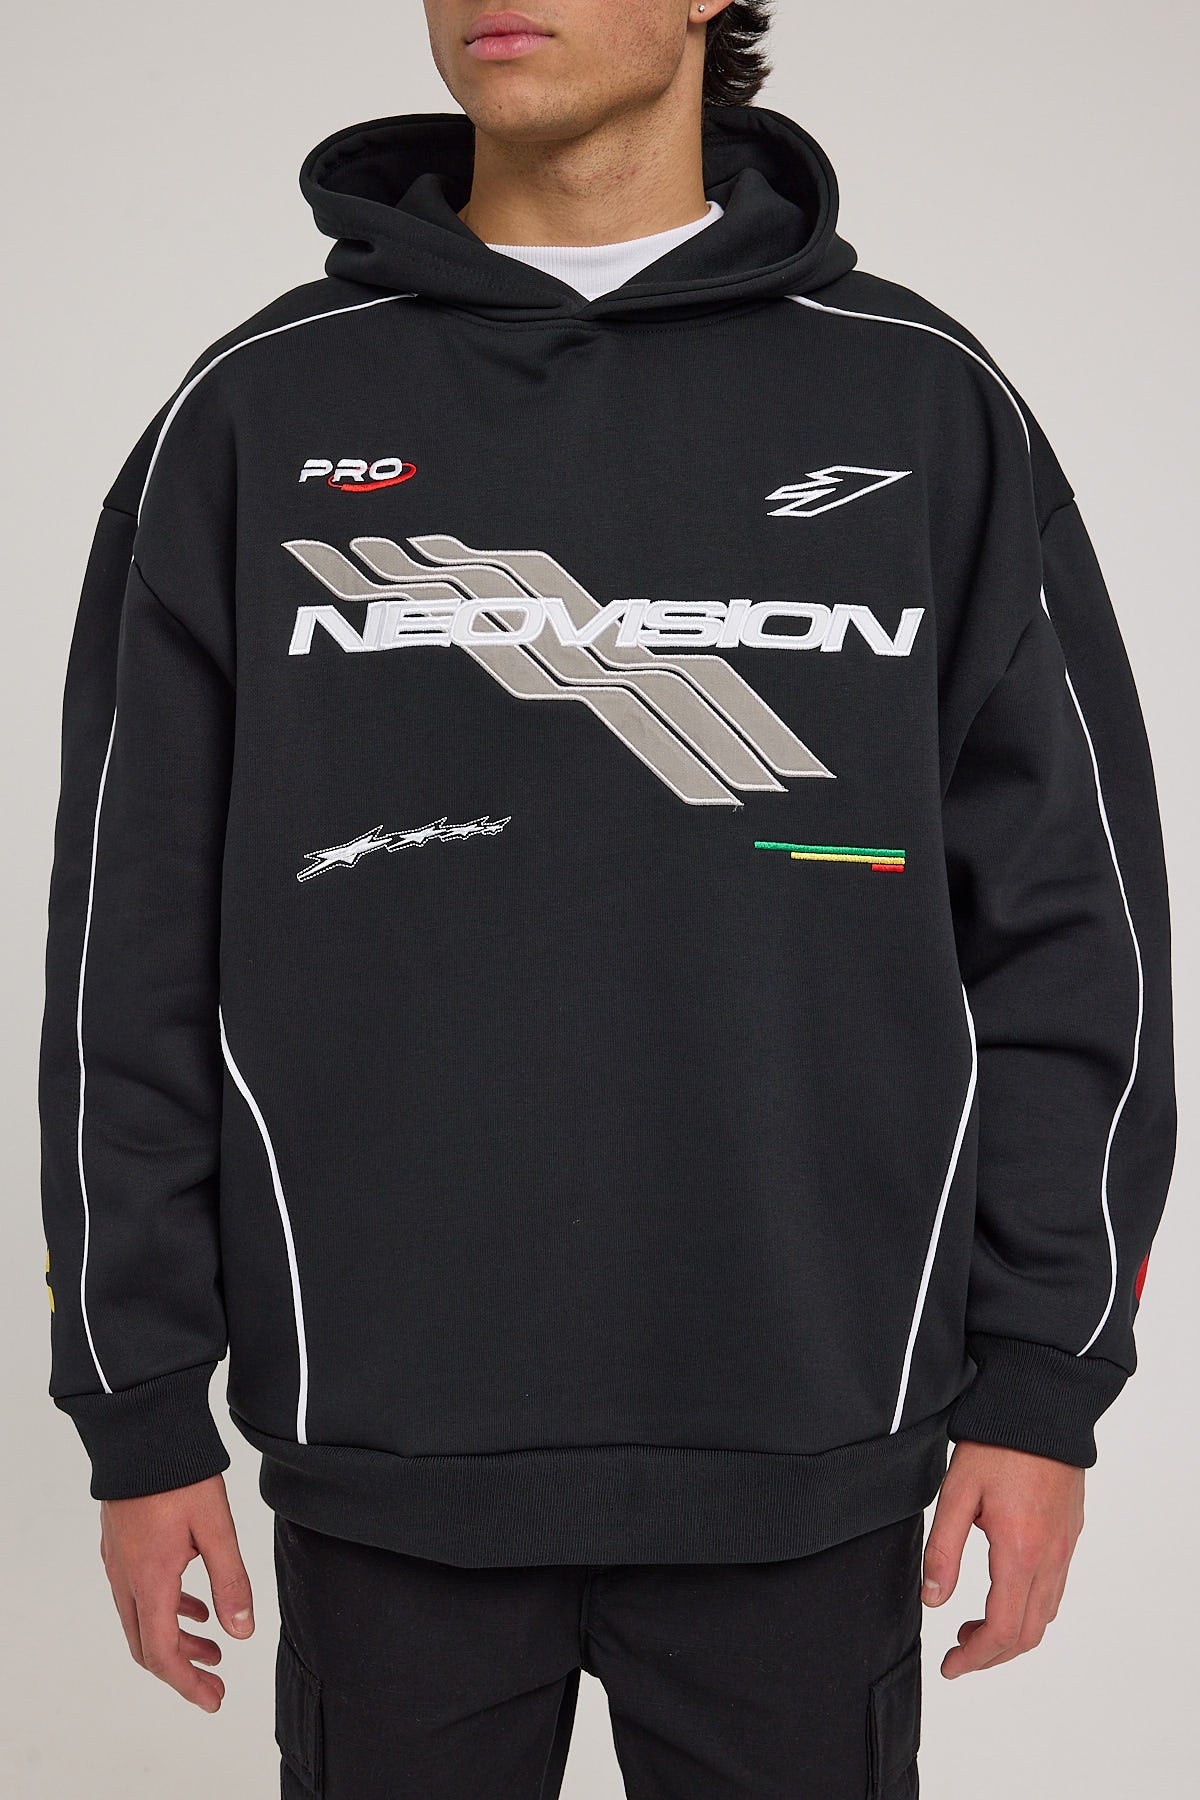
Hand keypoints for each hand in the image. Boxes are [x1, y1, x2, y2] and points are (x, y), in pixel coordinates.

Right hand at [99, 1473, 253, 1712]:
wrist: (141, 1431)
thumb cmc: (179, 1475)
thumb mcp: (216, 1527)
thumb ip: (231, 1581)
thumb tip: (241, 1633)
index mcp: (150, 1580)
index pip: (162, 1654)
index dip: (188, 1684)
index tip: (214, 1699)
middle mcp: (126, 1578)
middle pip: (147, 1646)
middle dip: (182, 1671)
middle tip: (216, 1683)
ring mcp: (119, 1562)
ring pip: (142, 1620)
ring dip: (176, 1639)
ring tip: (213, 1647)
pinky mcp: (121, 1545)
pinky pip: (139, 1594)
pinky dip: (167, 1610)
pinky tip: (193, 1605)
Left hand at [922, 1440, 1083, 1678]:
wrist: (1042, 1407)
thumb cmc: (997, 1445)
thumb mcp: (956, 1493)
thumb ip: (942, 1549)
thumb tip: (932, 1599)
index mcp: (1020, 1553)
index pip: (1003, 1631)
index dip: (975, 1658)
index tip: (950, 1666)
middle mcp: (1050, 1558)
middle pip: (1028, 1635)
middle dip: (992, 1654)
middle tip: (957, 1652)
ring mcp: (1065, 1548)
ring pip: (1045, 1615)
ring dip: (1012, 1633)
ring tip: (973, 1625)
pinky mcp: (1069, 1535)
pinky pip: (1054, 1590)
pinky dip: (1029, 1609)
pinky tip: (1001, 1592)